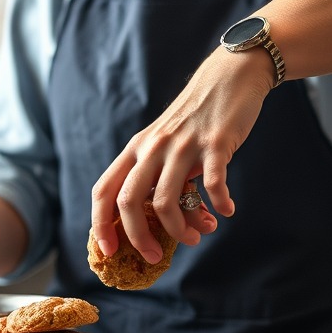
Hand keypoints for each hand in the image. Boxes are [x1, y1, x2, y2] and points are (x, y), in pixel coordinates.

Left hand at [91, 45, 274, 263]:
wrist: (230, 76)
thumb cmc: (198, 116)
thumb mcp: (166, 140)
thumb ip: (161, 174)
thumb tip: (165, 223)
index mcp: (137, 148)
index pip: (104, 190)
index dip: (101, 225)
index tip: (109, 252)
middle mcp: (154, 147)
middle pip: (130, 202)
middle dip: (139, 238)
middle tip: (156, 256)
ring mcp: (183, 145)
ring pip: (166, 201)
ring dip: (181, 229)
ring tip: (200, 234)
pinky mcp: (215, 143)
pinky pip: (213, 184)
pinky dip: (220, 205)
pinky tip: (227, 209)